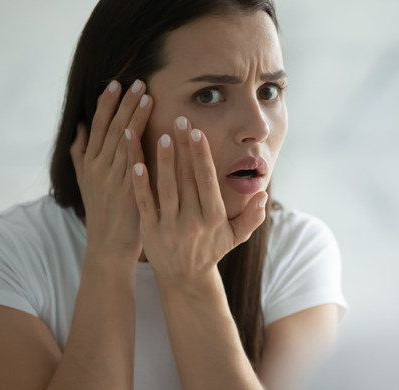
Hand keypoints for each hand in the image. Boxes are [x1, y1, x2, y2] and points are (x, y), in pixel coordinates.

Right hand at [70, 79, 152, 258]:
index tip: (116, 83)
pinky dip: (142, 146)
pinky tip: (153, 130)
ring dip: (136, 117)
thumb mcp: (84, 181)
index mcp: (89, 162)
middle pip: (112, 128)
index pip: (97, 125)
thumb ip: (80, 153)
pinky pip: (135, 163)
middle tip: (138, 81)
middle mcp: (98, 167)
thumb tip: (78, 127)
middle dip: (125, 103)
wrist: (107, 245)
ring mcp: (113, 179)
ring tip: (148, 96)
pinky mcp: (128, 191)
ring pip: (124, 141)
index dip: (106, 103)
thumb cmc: (101, 212)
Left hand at [130, 116, 266, 281]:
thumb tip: (263, 195)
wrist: (184, 279)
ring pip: (165, 186)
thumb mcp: (236, 237)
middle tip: (179, 119)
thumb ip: (251, 217)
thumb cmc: (211, 252)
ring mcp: (169, 225)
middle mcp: (192, 220)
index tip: (198, 132)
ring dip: (162, 160)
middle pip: (186, 178)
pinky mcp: (150, 229)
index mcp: (213, 218)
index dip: (201, 156)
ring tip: (160, 134)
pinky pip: (145, 202)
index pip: (207, 180)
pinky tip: (136, 162)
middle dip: (182, 147)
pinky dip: (140, 182)